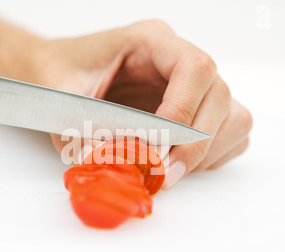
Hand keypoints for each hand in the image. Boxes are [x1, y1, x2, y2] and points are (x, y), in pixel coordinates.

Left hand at [0, 20, 251, 189]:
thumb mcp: (58, 95)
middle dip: (195, 144)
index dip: (183, 112)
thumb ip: (80, 127)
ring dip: (206, 152)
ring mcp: (188, 87)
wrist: (53, 74)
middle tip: (163, 175)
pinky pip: (226, 133)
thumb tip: (109, 165)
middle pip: (219, 97)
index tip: (158, 149)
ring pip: (231, 116)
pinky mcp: (191, 112)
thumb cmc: (56, 73)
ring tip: (167, 172)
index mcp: (151, 42)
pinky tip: (177, 164)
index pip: (194, 69)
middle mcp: (176, 61)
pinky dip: (210, 156)